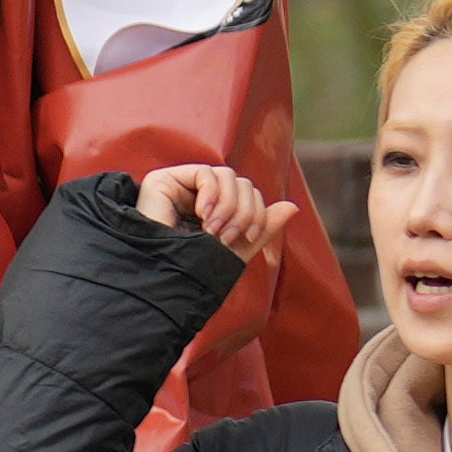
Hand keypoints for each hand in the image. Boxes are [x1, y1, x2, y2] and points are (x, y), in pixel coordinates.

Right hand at [137, 165, 281, 263]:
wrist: (158, 279)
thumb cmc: (191, 270)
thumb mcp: (236, 250)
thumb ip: (262, 228)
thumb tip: (293, 206)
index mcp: (213, 210)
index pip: (248, 194)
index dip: (255, 213)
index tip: (244, 239)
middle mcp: (196, 195)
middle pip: (241, 183)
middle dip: (243, 211)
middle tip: (226, 237)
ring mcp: (179, 186)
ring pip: (227, 176)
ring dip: (228, 206)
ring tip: (212, 230)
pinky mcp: (163, 180)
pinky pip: (206, 173)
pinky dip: (212, 195)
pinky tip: (202, 216)